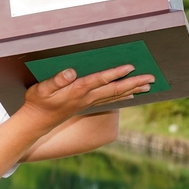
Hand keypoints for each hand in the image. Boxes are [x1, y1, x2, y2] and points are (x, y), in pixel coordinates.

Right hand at [19, 65, 153, 131]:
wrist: (37, 122)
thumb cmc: (38, 101)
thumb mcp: (41, 89)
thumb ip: (56, 80)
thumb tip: (71, 71)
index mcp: (77, 90)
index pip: (100, 80)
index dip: (115, 73)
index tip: (130, 66)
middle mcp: (86, 98)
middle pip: (114, 89)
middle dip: (133, 83)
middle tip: (151, 78)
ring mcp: (89, 103)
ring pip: (115, 96)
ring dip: (132, 90)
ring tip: (147, 85)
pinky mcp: (88, 106)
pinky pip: (110, 101)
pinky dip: (123, 97)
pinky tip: (131, 95)